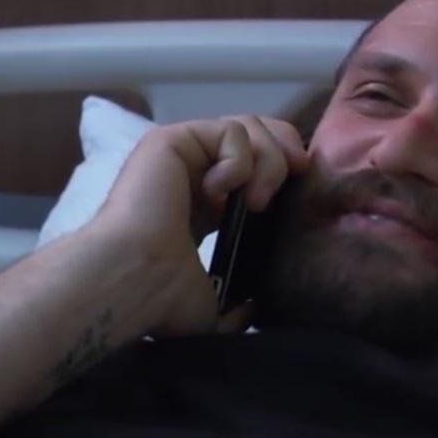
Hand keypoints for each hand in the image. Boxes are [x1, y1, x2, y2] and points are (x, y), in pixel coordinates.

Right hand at [92, 115, 308, 337]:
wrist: (137, 280)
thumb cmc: (164, 298)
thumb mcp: (213, 309)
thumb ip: (235, 310)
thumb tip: (248, 310)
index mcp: (206, 206)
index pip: (255, 166)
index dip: (283, 170)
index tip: (300, 194)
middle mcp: (195, 175)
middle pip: (257, 133)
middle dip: (285, 150)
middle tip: (296, 177)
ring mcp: (183, 155)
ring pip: (248, 127)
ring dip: (267, 160)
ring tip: (255, 201)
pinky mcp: (172, 140)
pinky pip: (228, 130)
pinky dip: (238, 159)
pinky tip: (219, 192)